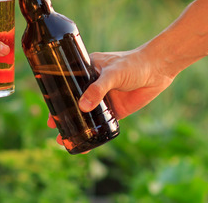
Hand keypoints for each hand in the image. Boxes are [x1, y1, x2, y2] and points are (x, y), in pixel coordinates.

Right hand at [47, 46, 175, 146]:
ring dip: (77, 127)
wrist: (158, 69)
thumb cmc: (133, 63)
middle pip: (75, 102)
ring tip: (66, 140)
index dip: (57, 98)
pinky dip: (94, 133)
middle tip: (54, 129)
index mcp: (88, 70)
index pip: (68, 85)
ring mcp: (104, 99)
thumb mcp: (113, 73)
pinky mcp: (116, 110)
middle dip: (64, 116)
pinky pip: (102, 124)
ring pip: (87, 116)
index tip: (50, 110)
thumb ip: (98, 88)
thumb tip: (82, 107)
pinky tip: (87, 143)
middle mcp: (93, 85)